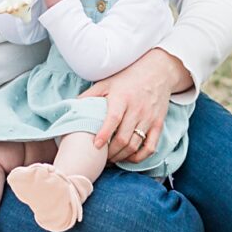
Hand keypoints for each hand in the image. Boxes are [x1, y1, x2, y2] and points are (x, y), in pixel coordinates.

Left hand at [81, 48, 179, 163]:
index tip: (96, 146)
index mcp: (122, 98)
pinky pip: (150, 147)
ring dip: (121, 156)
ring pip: (135, 145)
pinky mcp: (158, 125)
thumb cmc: (128, 78)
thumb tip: (72, 108)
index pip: (114, 118)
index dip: (104, 134)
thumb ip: (90, 95)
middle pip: (124, 138)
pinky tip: (128, 157)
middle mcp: (137, 109)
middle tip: (101, 157)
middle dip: (111, 152)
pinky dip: (139, 157)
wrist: (157, 72)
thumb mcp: (107, 83)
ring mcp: (149, 118)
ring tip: (111, 159)